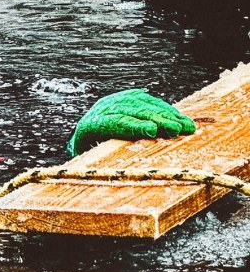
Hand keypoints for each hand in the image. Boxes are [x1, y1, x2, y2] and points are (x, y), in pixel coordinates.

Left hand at [68, 89, 195, 155]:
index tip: (152, 130)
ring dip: (166, 114)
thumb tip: (118, 174)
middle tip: (177, 128)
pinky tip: (178, 117)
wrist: (85, 138)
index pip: (112, 123)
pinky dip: (164, 108)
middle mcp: (100, 110)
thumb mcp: (90, 164)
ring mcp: (113, 101)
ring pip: (142, 104)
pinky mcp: (125, 97)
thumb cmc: (90, 159)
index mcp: (89, 126)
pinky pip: (146, 100)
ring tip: (186, 126)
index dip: (133, 126)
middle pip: (132, 112)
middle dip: (157, 120)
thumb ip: (104, 163)